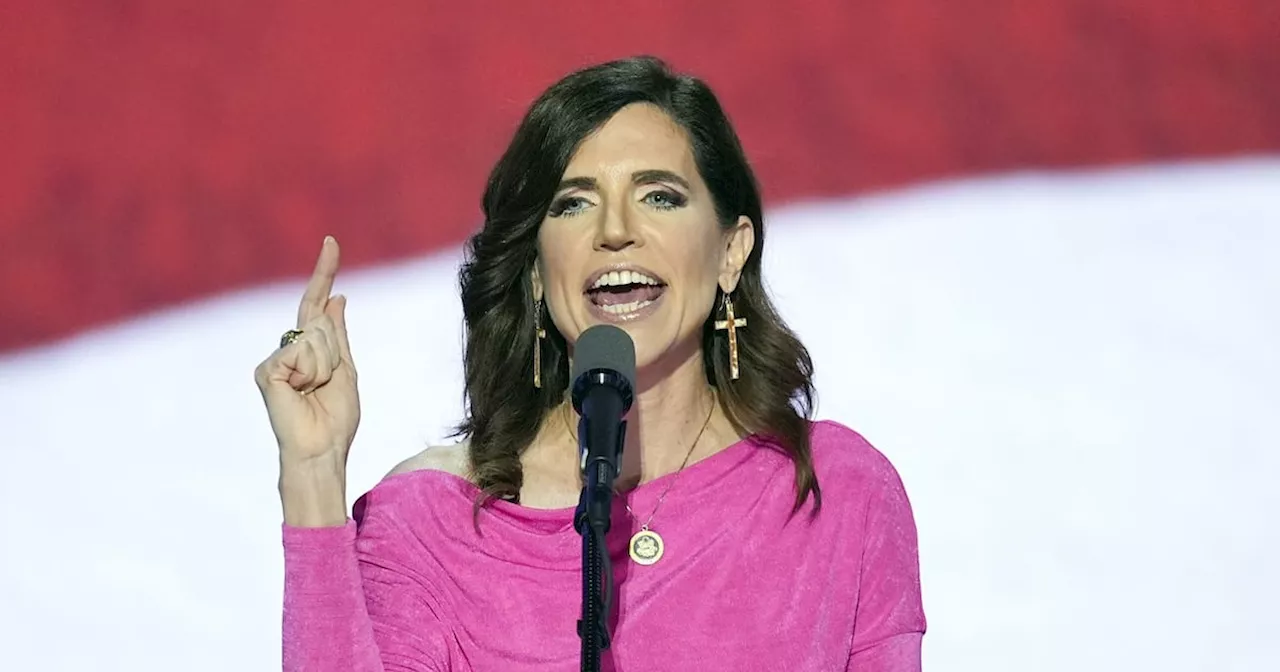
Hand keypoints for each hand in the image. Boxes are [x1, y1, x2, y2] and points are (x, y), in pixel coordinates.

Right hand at [254, 236, 360, 468]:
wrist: (323, 448)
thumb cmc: (335, 418)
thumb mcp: (345, 369)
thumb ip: (337, 334)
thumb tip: (337, 297)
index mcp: (309, 348)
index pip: (316, 302)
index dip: (324, 271)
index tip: (331, 241)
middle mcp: (287, 349)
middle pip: (321, 323)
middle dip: (335, 355)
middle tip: (326, 386)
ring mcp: (274, 359)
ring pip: (315, 338)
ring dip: (326, 367)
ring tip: (314, 391)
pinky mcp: (266, 370)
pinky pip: (303, 353)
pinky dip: (312, 373)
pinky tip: (300, 393)